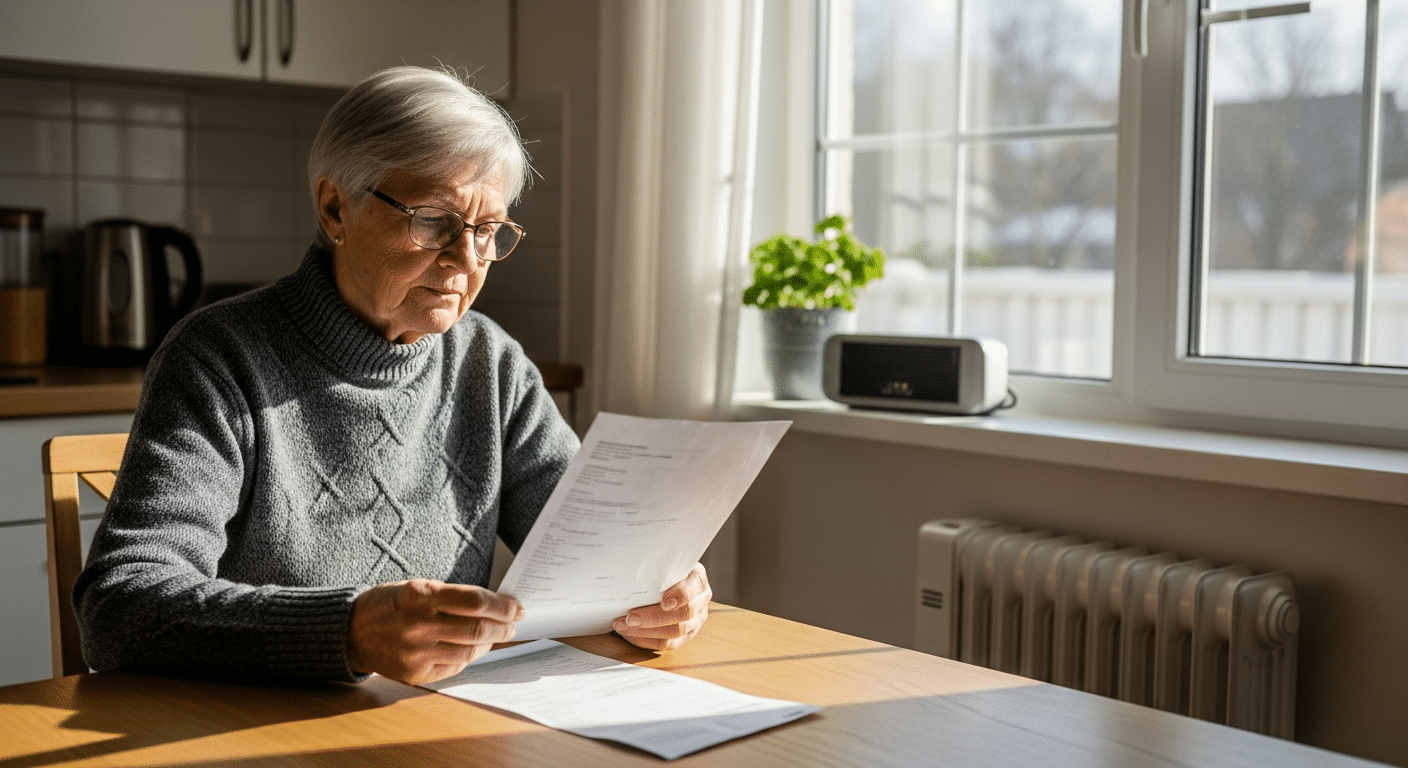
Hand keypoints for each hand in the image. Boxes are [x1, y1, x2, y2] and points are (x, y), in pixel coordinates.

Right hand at [347, 578, 523, 685]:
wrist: (351, 631)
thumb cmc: (390, 604)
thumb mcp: (418, 587)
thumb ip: (453, 597)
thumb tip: (494, 607)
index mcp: (420, 596)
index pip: (475, 602)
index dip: (502, 606)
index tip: (516, 608)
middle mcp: (418, 625)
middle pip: (477, 629)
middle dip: (503, 627)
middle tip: (513, 624)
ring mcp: (415, 653)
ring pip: (469, 651)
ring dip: (489, 644)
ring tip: (495, 636)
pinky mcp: (414, 674)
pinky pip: (454, 667)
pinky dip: (468, 657)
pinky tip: (472, 648)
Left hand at [612, 563, 711, 650]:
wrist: (674, 578)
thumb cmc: (666, 570)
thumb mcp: (666, 563)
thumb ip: (658, 568)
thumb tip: (636, 570)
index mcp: (697, 580)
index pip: (691, 591)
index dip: (679, 597)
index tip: (664, 602)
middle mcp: (700, 601)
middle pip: (682, 615)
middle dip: (652, 618)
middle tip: (629, 618)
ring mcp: (696, 620)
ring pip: (674, 633)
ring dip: (645, 632)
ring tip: (623, 627)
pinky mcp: (687, 635)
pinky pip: (668, 644)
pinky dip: (647, 641)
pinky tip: (631, 635)